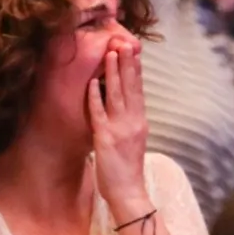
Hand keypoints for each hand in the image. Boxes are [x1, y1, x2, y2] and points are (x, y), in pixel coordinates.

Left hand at [88, 40, 150, 219]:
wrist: (129, 192)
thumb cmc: (127, 169)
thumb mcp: (133, 139)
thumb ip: (130, 121)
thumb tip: (125, 104)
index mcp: (139, 121)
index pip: (139, 90)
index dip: (136, 70)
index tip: (134, 51)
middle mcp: (133, 121)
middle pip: (131, 87)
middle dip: (127, 64)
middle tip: (125, 42)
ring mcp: (120, 129)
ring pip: (117, 94)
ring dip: (113, 72)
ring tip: (111, 53)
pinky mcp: (105, 138)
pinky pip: (100, 113)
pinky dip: (97, 96)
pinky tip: (94, 81)